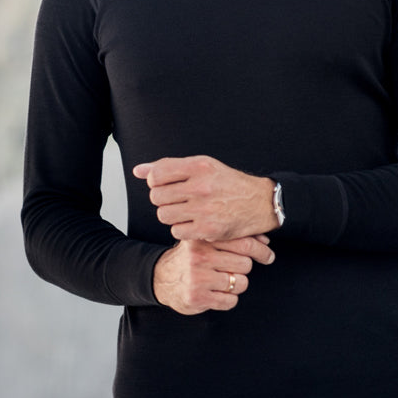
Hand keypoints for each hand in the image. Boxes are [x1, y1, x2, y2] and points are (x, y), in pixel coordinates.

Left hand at [133, 155, 277, 242]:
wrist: (260, 202)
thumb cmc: (228, 182)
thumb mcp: (202, 166)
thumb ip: (169, 166)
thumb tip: (137, 171)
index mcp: (199, 167)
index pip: (156, 175)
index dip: (156, 181)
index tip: (167, 184)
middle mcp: (201, 187)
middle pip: (156, 197)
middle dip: (163, 200)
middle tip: (177, 200)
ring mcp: (204, 210)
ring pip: (164, 216)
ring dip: (170, 215)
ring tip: (184, 211)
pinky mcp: (208, 230)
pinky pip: (177, 232)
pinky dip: (182, 229)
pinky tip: (193, 223)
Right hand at [152, 236, 274, 314]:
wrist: (162, 278)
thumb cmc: (193, 257)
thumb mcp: (207, 240)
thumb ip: (233, 237)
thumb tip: (265, 240)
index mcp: (204, 238)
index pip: (244, 243)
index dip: (261, 250)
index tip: (267, 255)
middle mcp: (200, 256)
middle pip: (245, 264)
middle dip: (243, 269)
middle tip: (231, 269)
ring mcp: (197, 277)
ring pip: (240, 283)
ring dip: (237, 285)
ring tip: (223, 281)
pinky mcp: (197, 297)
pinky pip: (230, 301)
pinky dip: (228, 299)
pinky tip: (216, 294)